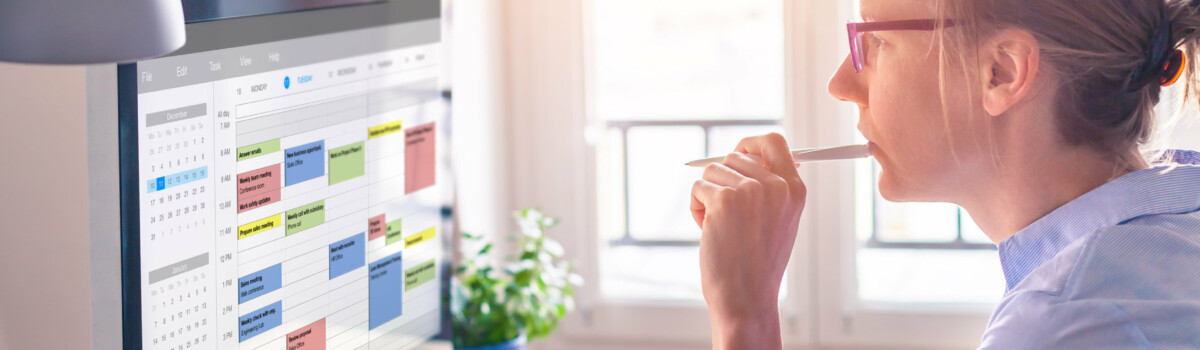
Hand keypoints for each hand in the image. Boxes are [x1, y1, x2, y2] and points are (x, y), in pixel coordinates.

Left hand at [690, 133, 806, 348]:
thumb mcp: (779, 221)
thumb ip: (770, 187)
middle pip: (734, 156)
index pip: (774, 142)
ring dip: (707, 196)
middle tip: (725, 214)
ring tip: (719, 227)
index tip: (738, 152)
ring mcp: (750, 191)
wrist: (747, 297)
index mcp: (794, 190)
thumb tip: (748, 154)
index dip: (750, 144)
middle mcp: (776, 186)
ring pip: (712, 171)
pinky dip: (696, 209)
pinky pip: (698, 188)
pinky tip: (708, 232)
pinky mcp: (724, 200)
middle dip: (722, 180)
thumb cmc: (757, 264)